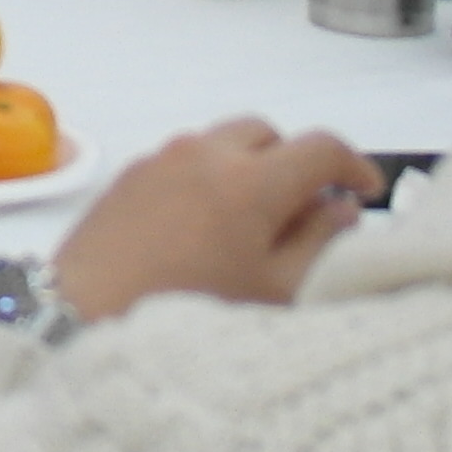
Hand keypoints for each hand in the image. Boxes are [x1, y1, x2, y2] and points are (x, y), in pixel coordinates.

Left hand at [48, 120, 383, 319]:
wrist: (85, 317)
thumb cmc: (191, 311)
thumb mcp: (275, 290)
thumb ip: (319, 242)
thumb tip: (341, 208)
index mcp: (251, 180)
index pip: (320, 147)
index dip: (354, 165)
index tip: (366, 192)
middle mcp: (204, 154)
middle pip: (268, 134)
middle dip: (296, 162)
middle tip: (308, 207)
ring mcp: (161, 160)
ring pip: (222, 142)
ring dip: (249, 165)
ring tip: (256, 219)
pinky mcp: (128, 176)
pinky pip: (183, 159)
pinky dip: (209, 175)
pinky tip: (206, 225)